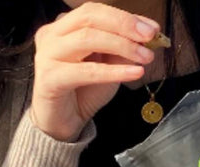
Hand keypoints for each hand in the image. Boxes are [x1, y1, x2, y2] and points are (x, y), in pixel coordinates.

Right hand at [31, 2, 159, 141]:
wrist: (63, 122)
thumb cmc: (83, 90)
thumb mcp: (108, 63)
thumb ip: (124, 46)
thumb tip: (150, 32)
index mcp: (63, 26)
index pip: (96, 11)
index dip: (125, 17)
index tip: (152, 28)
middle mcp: (51, 35)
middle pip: (89, 17)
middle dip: (123, 25)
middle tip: (149, 36)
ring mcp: (47, 55)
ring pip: (87, 39)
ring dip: (122, 46)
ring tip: (145, 57)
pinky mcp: (50, 78)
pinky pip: (87, 71)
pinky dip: (114, 71)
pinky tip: (135, 72)